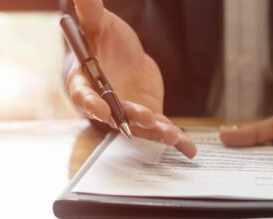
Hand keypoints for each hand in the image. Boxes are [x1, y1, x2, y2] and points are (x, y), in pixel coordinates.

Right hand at [66, 0, 195, 157]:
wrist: (124, 55)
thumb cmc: (103, 40)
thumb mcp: (100, 24)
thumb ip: (90, 12)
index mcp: (84, 83)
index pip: (83, 95)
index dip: (91, 103)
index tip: (101, 109)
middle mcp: (104, 104)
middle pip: (115, 115)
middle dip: (130, 118)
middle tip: (146, 117)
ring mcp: (126, 113)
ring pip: (140, 126)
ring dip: (156, 132)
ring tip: (173, 136)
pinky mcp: (147, 116)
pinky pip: (160, 128)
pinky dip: (176, 140)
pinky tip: (189, 150)